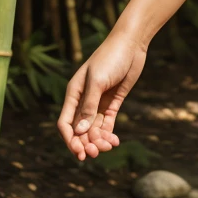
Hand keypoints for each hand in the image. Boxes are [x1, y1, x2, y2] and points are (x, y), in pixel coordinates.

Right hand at [57, 27, 147, 160]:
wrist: (132, 43)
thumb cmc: (111, 57)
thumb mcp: (98, 81)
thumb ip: (89, 105)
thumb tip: (79, 131)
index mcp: (74, 94)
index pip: (66, 123)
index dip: (70, 139)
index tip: (78, 151)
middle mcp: (84, 100)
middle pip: (80, 129)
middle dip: (85, 143)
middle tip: (94, 154)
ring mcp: (98, 102)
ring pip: (94, 128)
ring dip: (98, 140)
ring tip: (108, 147)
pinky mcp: (113, 102)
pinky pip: (107, 122)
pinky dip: (109, 133)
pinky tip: (114, 142)